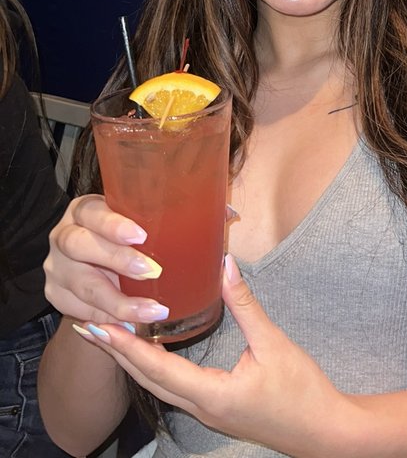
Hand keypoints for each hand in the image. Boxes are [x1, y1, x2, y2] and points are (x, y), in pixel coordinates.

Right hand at [44, 194, 170, 326]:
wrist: (97, 264)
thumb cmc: (128, 236)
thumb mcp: (137, 221)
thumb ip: (164, 220)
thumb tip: (220, 220)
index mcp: (83, 210)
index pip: (92, 213)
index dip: (113, 225)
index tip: (141, 236)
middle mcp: (63, 236)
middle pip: (80, 246)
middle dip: (117, 259)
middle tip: (151, 272)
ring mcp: (56, 267)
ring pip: (83, 285)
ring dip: (118, 301)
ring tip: (150, 312)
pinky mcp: (56, 295)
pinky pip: (82, 311)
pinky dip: (109, 320)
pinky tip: (132, 326)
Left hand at [74, 254, 350, 455]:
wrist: (324, 433)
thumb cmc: (302, 391)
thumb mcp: (274, 344)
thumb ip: (246, 305)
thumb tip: (225, 264)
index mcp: (211, 395)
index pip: (157, 369)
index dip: (127, 346)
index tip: (101, 326)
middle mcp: (201, 408)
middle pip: (148, 380)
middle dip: (117, 353)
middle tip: (89, 326)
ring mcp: (207, 412)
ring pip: (158, 386)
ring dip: (133, 361)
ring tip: (112, 335)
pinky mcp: (216, 409)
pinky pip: (174, 388)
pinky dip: (155, 367)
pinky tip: (153, 350)